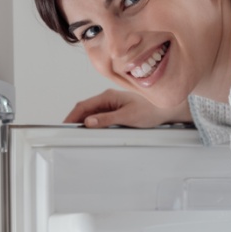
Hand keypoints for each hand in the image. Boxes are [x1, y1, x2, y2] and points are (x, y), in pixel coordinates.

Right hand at [64, 88, 191, 128]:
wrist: (166, 110)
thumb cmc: (150, 110)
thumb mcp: (127, 117)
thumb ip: (107, 119)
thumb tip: (89, 122)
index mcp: (108, 97)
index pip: (83, 106)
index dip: (71, 117)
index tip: (64, 127)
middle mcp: (107, 99)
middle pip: (84, 110)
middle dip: (75, 121)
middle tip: (67, 134)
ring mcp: (110, 105)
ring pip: (91, 115)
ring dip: (84, 124)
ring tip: (78, 135)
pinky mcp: (115, 112)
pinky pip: (99, 118)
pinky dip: (93, 125)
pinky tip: (92, 133)